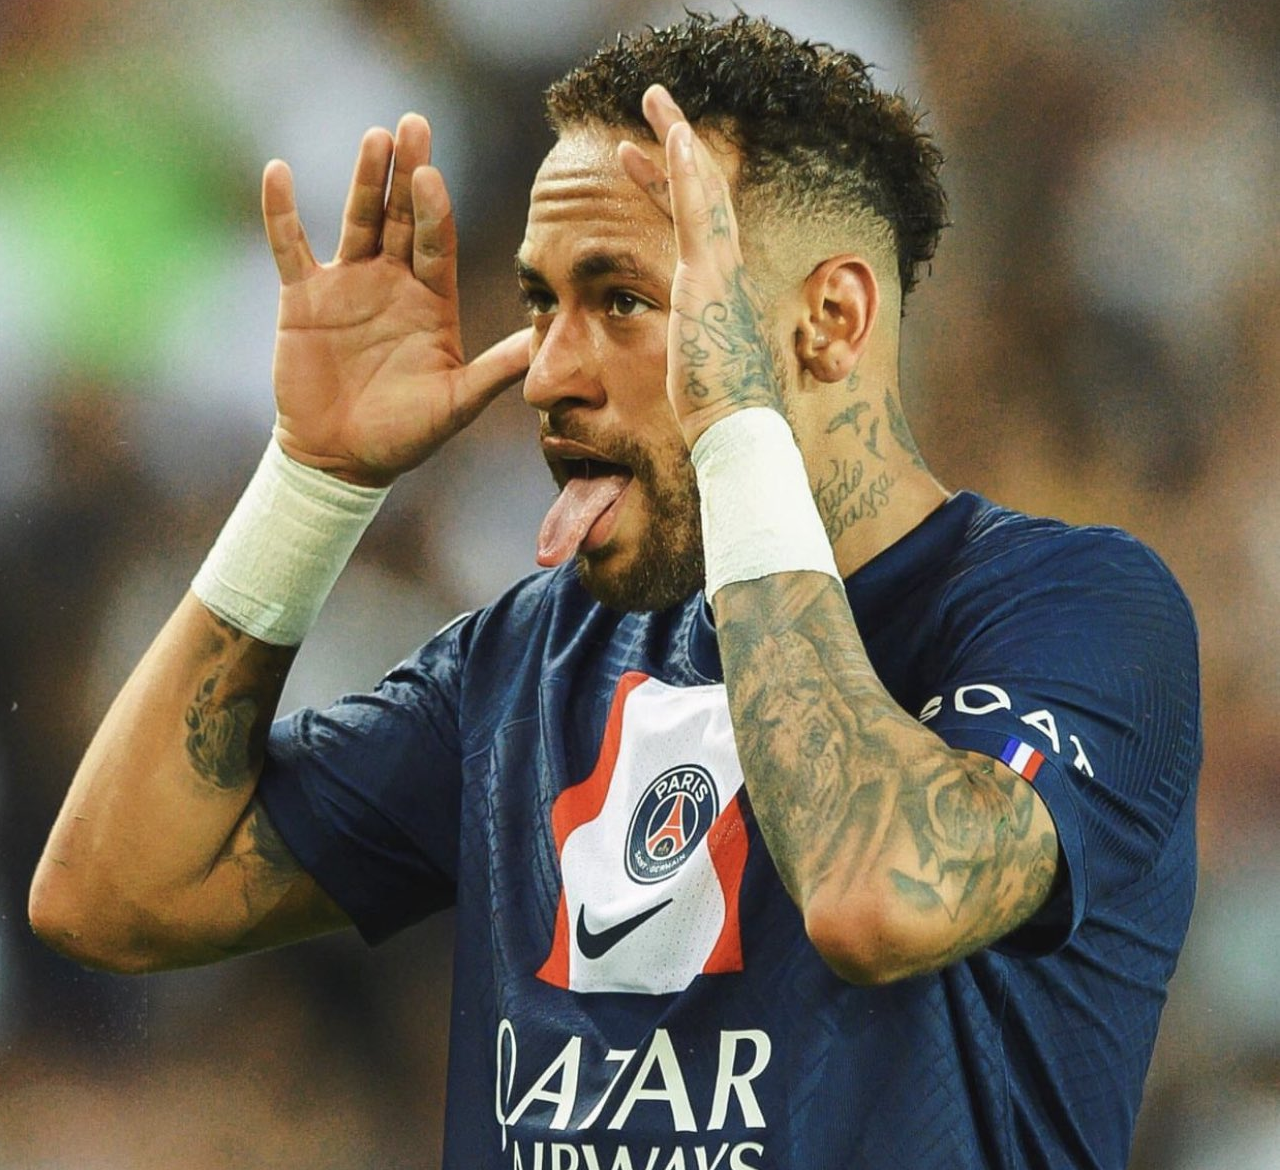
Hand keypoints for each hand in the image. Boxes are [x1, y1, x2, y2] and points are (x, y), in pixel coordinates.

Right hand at [263, 114, 530, 485]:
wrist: (343, 459)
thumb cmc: (405, 435)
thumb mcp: (457, 403)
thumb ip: (497, 369)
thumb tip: (546, 341)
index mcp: (433, 300)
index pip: (438, 243)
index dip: (435, 211)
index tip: (433, 177)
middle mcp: (394, 282)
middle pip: (403, 217)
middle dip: (408, 173)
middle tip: (415, 125)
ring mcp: (348, 284)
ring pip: (357, 220)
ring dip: (364, 181)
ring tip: (375, 138)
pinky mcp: (303, 298)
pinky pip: (290, 246)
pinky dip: (281, 213)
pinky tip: (278, 172)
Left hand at [621, 87, 783, 449]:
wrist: (738, 433)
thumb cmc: (715, 416)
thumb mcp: (686, 376)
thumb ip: (677, 356)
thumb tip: (664, 360)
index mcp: (715, 293)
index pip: (692, 226)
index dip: (665, 188)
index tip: (637, 160)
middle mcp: (724, 274)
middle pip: (702, 195)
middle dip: (678, 148)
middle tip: (655, 106)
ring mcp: (719, 273)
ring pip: (701, 190)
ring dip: (679, 140)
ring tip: (655, 99)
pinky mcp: (709, 280)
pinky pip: (699, 214)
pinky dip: (687, 172)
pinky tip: (674, 135)